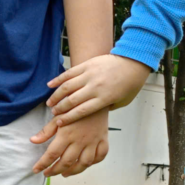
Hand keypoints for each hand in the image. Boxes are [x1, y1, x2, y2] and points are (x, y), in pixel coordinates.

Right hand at [31, 55, 151, 143]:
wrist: (135, 61)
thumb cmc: (130, 84)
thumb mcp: (122, 102)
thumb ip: (106, 108)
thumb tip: (92, 112)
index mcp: (105, 98)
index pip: (81, 111)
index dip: (68, 118)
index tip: (59, 123)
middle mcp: (95, 87)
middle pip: (71, 100)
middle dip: (59, 108)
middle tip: (53, 113)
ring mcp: (90, 75)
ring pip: (67, 87)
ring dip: (56, 96)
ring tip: (50, 103)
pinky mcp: (87, 65)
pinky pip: (69, 73)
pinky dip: (58, 79)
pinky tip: (49, 85)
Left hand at [32, 110, 108, 176]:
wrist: (94, 99)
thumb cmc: (73, 107)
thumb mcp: (57, 117)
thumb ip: (46, 131)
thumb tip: (32, 141)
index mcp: (66, 135)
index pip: (52, 154)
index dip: (43, 164)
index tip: (35, 170)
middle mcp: (80, 141)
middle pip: (67, 162)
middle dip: (55, 170)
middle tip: (48, 173)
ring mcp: (93, 142)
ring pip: (84, 163)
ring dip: (73, 171)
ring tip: (64, 174)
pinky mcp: (103, 140)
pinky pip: (100, 156)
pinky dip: (93, 163)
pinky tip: (84, 165)